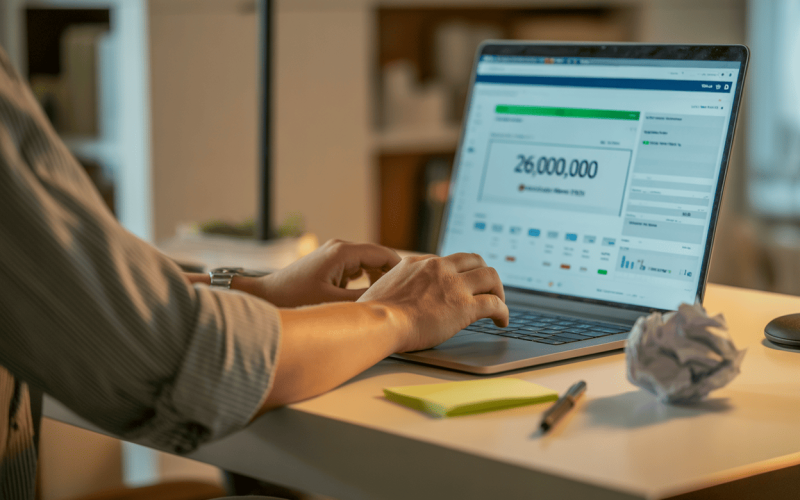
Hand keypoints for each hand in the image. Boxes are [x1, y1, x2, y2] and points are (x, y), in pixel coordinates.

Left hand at [251, 239, 400, 306]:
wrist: (265, 298)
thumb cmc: (294, 300)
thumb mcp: (332, 303)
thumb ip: (362, 301)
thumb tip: (388, 304)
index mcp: (343, 252)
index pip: (384, 254)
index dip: (403, 269)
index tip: (416, 284)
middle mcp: (340, 249)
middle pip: (378, 257)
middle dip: (393, 275)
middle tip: (408, 295)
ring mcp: (334, 256)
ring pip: (368, 264)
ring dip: (379, 279)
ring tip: (391, 298)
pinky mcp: (329, 266)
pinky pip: (356, 270)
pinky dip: (366, 281)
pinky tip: (370, 298)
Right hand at [357, 253, 508, 351]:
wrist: (378, 321)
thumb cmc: (372, 314)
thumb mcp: (381, 288)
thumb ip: (395, 287)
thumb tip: (392, 300)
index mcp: (418, 263)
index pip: (447, 261)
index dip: (458, 273)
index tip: (461, 284)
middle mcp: (438, 268)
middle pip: (474, 259)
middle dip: (484, 273)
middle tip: (487, 288)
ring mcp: (453, 285)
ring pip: (490, 276)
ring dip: (498, 289)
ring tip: (499, 303)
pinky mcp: (465, 306)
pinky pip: (494, 304)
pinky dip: (503, 311)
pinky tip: (502, 321)